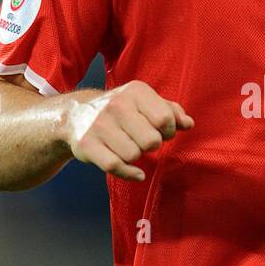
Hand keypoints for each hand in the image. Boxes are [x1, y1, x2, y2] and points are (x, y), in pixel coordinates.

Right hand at [63, 80, 193, 182]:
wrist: (76, 114)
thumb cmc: (121, 110)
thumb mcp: (145, 102)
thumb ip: (170, 111)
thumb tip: (188, 124)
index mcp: (135, 92)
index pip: (165, 119)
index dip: (169, 131)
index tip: (162, 132)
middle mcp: (116, 105)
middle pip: (151, 141)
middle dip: (151, 145)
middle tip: (143, 141)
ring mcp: (99, 125)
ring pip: (133, 155)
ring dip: (136, 157)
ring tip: (129, 147)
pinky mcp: (87, 145)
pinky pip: (115, 167)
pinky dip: (130, 173)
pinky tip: (136, 172)